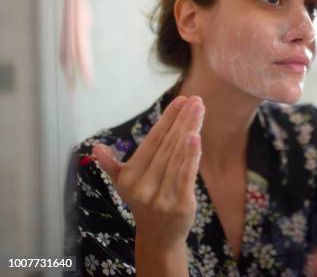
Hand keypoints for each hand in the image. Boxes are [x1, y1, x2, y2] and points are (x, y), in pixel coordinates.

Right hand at [93, 95, 204, 250]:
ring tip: (199, 109)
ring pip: (178, 156)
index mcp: (129, 176)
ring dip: (190, 129)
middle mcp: (142, 186)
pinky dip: (192, 155)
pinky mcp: (180, 204)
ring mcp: (161, 196)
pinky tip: (197, 136)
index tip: (181, 100)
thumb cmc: (144, 202)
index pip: (153, 141)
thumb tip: (95, 147)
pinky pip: (186, 174)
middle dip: (183, 120)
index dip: (167, 119)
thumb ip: (112, 165)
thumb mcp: (124, 185)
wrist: (159, 238)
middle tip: (196, 99)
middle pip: (167, 145)